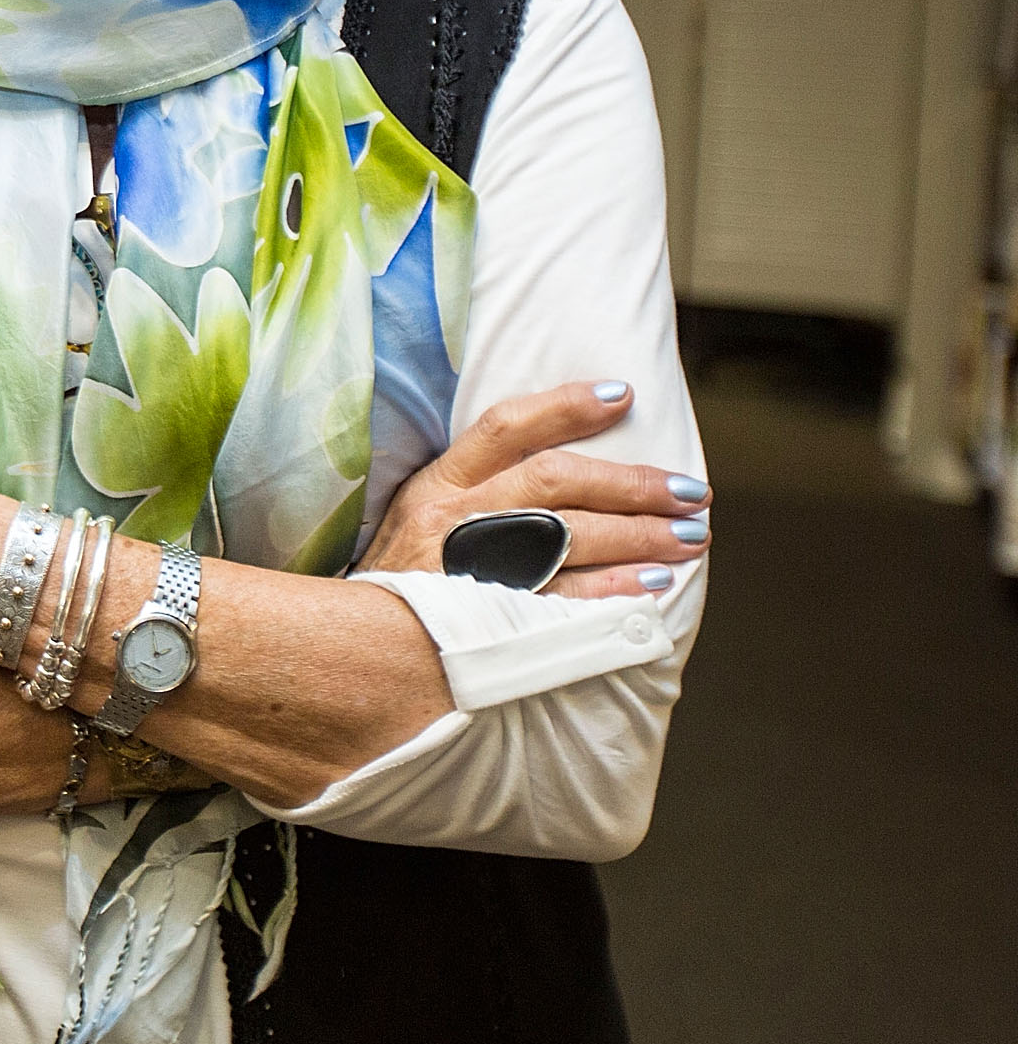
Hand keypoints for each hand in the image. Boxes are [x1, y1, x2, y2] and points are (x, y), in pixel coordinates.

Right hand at [363, 382, 708, 597]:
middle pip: (554, 481)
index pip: (505, 426)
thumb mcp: (418, 519)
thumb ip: (474, 491)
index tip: (622, 395)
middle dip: (630, 483)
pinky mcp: (487, 618)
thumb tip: (561, 472)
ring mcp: (471, 568)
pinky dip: (613, 590)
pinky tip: (654, 585)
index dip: (565, 406)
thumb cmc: (400, 581)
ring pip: (568, 535)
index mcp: (437, 485)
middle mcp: (453, 518)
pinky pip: (564, 599)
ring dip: (638, 534)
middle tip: (689, 491)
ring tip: (690, 535)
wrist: (352, 648)